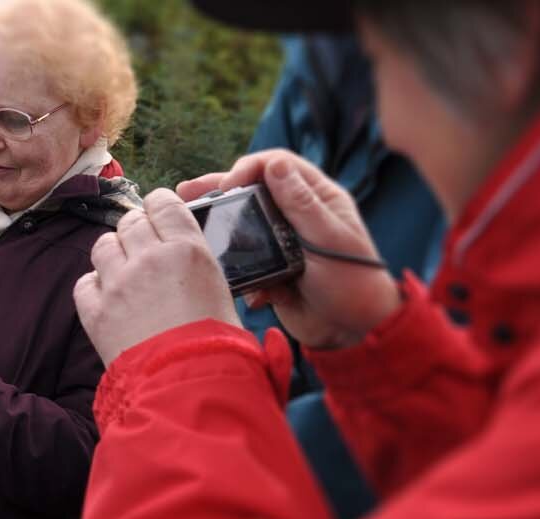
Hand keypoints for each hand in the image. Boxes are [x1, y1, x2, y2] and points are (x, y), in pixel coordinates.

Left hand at [74, 188, 242, 364]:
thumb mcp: (224, 295)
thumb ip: (203, 267)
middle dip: (136, 231)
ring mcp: (117, 283)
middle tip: (145, 251)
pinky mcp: (95, 312)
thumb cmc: (219, 347)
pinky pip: (84, 283)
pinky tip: (109, 299)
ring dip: (113, 254)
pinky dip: (94, 287)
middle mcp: (148, 258)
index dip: (159, 208)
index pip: (163, 202)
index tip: (160, 217)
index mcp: (188, 249)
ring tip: (126, 274)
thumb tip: (193, 262)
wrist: (188, 388)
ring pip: (103, 245)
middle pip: (130, 221)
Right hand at [176, 149, 400, 348]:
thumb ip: (302, 203)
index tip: (229, 186)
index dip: (249, 168)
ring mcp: (281, 241)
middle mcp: (297, 214)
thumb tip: (274, 164)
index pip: (278, 165)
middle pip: (251, 190)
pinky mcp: (269, 268)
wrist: (353, 333)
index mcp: (318, 198)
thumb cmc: (354, 282)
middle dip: (218, 190)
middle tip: (186, 192)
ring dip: (218, 227)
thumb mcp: (329, 239)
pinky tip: (233, 280)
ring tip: (188, 226)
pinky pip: (243, 260)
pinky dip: (235, 269)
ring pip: (241, 224)